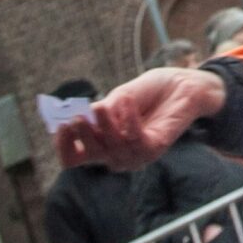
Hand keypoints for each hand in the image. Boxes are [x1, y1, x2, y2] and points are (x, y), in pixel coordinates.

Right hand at [53, 67, 228, 171]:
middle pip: (89, 156)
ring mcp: (134, 155)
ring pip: (111, 149)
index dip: (63, 145)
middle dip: (81, 136)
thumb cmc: (148, 92)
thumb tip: (83, 116)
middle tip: (77, 116)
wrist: (182, 85)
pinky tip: (127, 101)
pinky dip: (128, 120)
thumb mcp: (118, 98)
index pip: (72, 158)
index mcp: (100, 144)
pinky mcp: (154, 148)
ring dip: (104, 125)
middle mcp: (114, 155)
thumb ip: (103, 110)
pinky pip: (135, 140)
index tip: (60, 124)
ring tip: (101, 105)